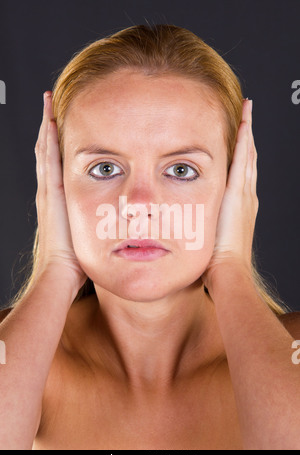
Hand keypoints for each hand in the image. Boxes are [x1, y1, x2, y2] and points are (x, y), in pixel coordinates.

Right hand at [34, 91, 86, 288]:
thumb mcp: (86, 233)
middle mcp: (49, 191)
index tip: (60, 124)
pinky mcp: (51, 193)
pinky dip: (49, 141)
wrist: (60, 270)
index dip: (56, 144)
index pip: (54, 163)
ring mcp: (48, 190)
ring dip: (48, 128)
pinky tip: (51, 123)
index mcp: (56, 198)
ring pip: (45, 151)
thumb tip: (111, 217)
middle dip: (49, 128)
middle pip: (47, 152)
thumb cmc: (74, 258)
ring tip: (48, 105)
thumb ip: (94, 220)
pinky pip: (48, 160)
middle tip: (50, 105)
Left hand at [201, 99, 258, 292]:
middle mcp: (246, 195)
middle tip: (247, 113)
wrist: (228, 267)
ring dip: (247, 132)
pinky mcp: (238, 193)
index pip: (242, 170)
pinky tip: (244, 123)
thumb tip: (188, 217)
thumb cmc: (217, 258)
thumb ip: (203, 221)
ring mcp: (244, 193)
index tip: (239, 133)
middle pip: (248, 158)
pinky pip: (242, 161)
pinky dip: (244, 142)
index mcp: (239, 204)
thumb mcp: (210, 233)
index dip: (242, 151)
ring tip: (247, 111)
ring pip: (247, 155)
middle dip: (247, 135)